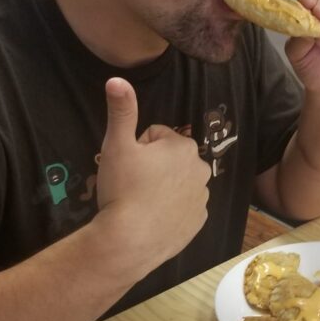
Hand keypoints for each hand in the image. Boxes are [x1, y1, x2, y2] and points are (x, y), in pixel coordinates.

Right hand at [94, 78, 210, 277]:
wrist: (130, 241)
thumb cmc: (122, 189)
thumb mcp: (117, 145)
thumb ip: (121, 110)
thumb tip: (117, 79)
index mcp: (183, 146)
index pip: (156, 136)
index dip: (137, 148)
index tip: (129, 166)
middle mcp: (200, 169)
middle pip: (169, 159)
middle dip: (152, 166)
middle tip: (133, 184)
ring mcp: (202, 198)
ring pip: (177, 183)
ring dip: (162, 187)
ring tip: (141, 202)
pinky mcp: (199, 222)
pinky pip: (183, 208)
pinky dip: (170, 210)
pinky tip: (153, 218)